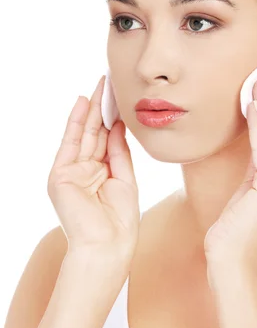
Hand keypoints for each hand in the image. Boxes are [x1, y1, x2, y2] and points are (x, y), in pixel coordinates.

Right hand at [47, 75, 139, 258]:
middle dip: (103, 108)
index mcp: (102, 174)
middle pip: (95, 133)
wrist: (107, 245)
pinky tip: (83, 103)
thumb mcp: (125, 179)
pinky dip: (76, 123)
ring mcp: (72, 172)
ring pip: (83, 134)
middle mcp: (85, 170)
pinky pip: (70, 143)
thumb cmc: (120, 220)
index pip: (108, 139)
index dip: (114, 118)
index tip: (122, 97)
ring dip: (92, 109)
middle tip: (111, 82)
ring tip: (102, 85)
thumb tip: (118, 125)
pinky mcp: (60, 175)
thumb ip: (119, 152)